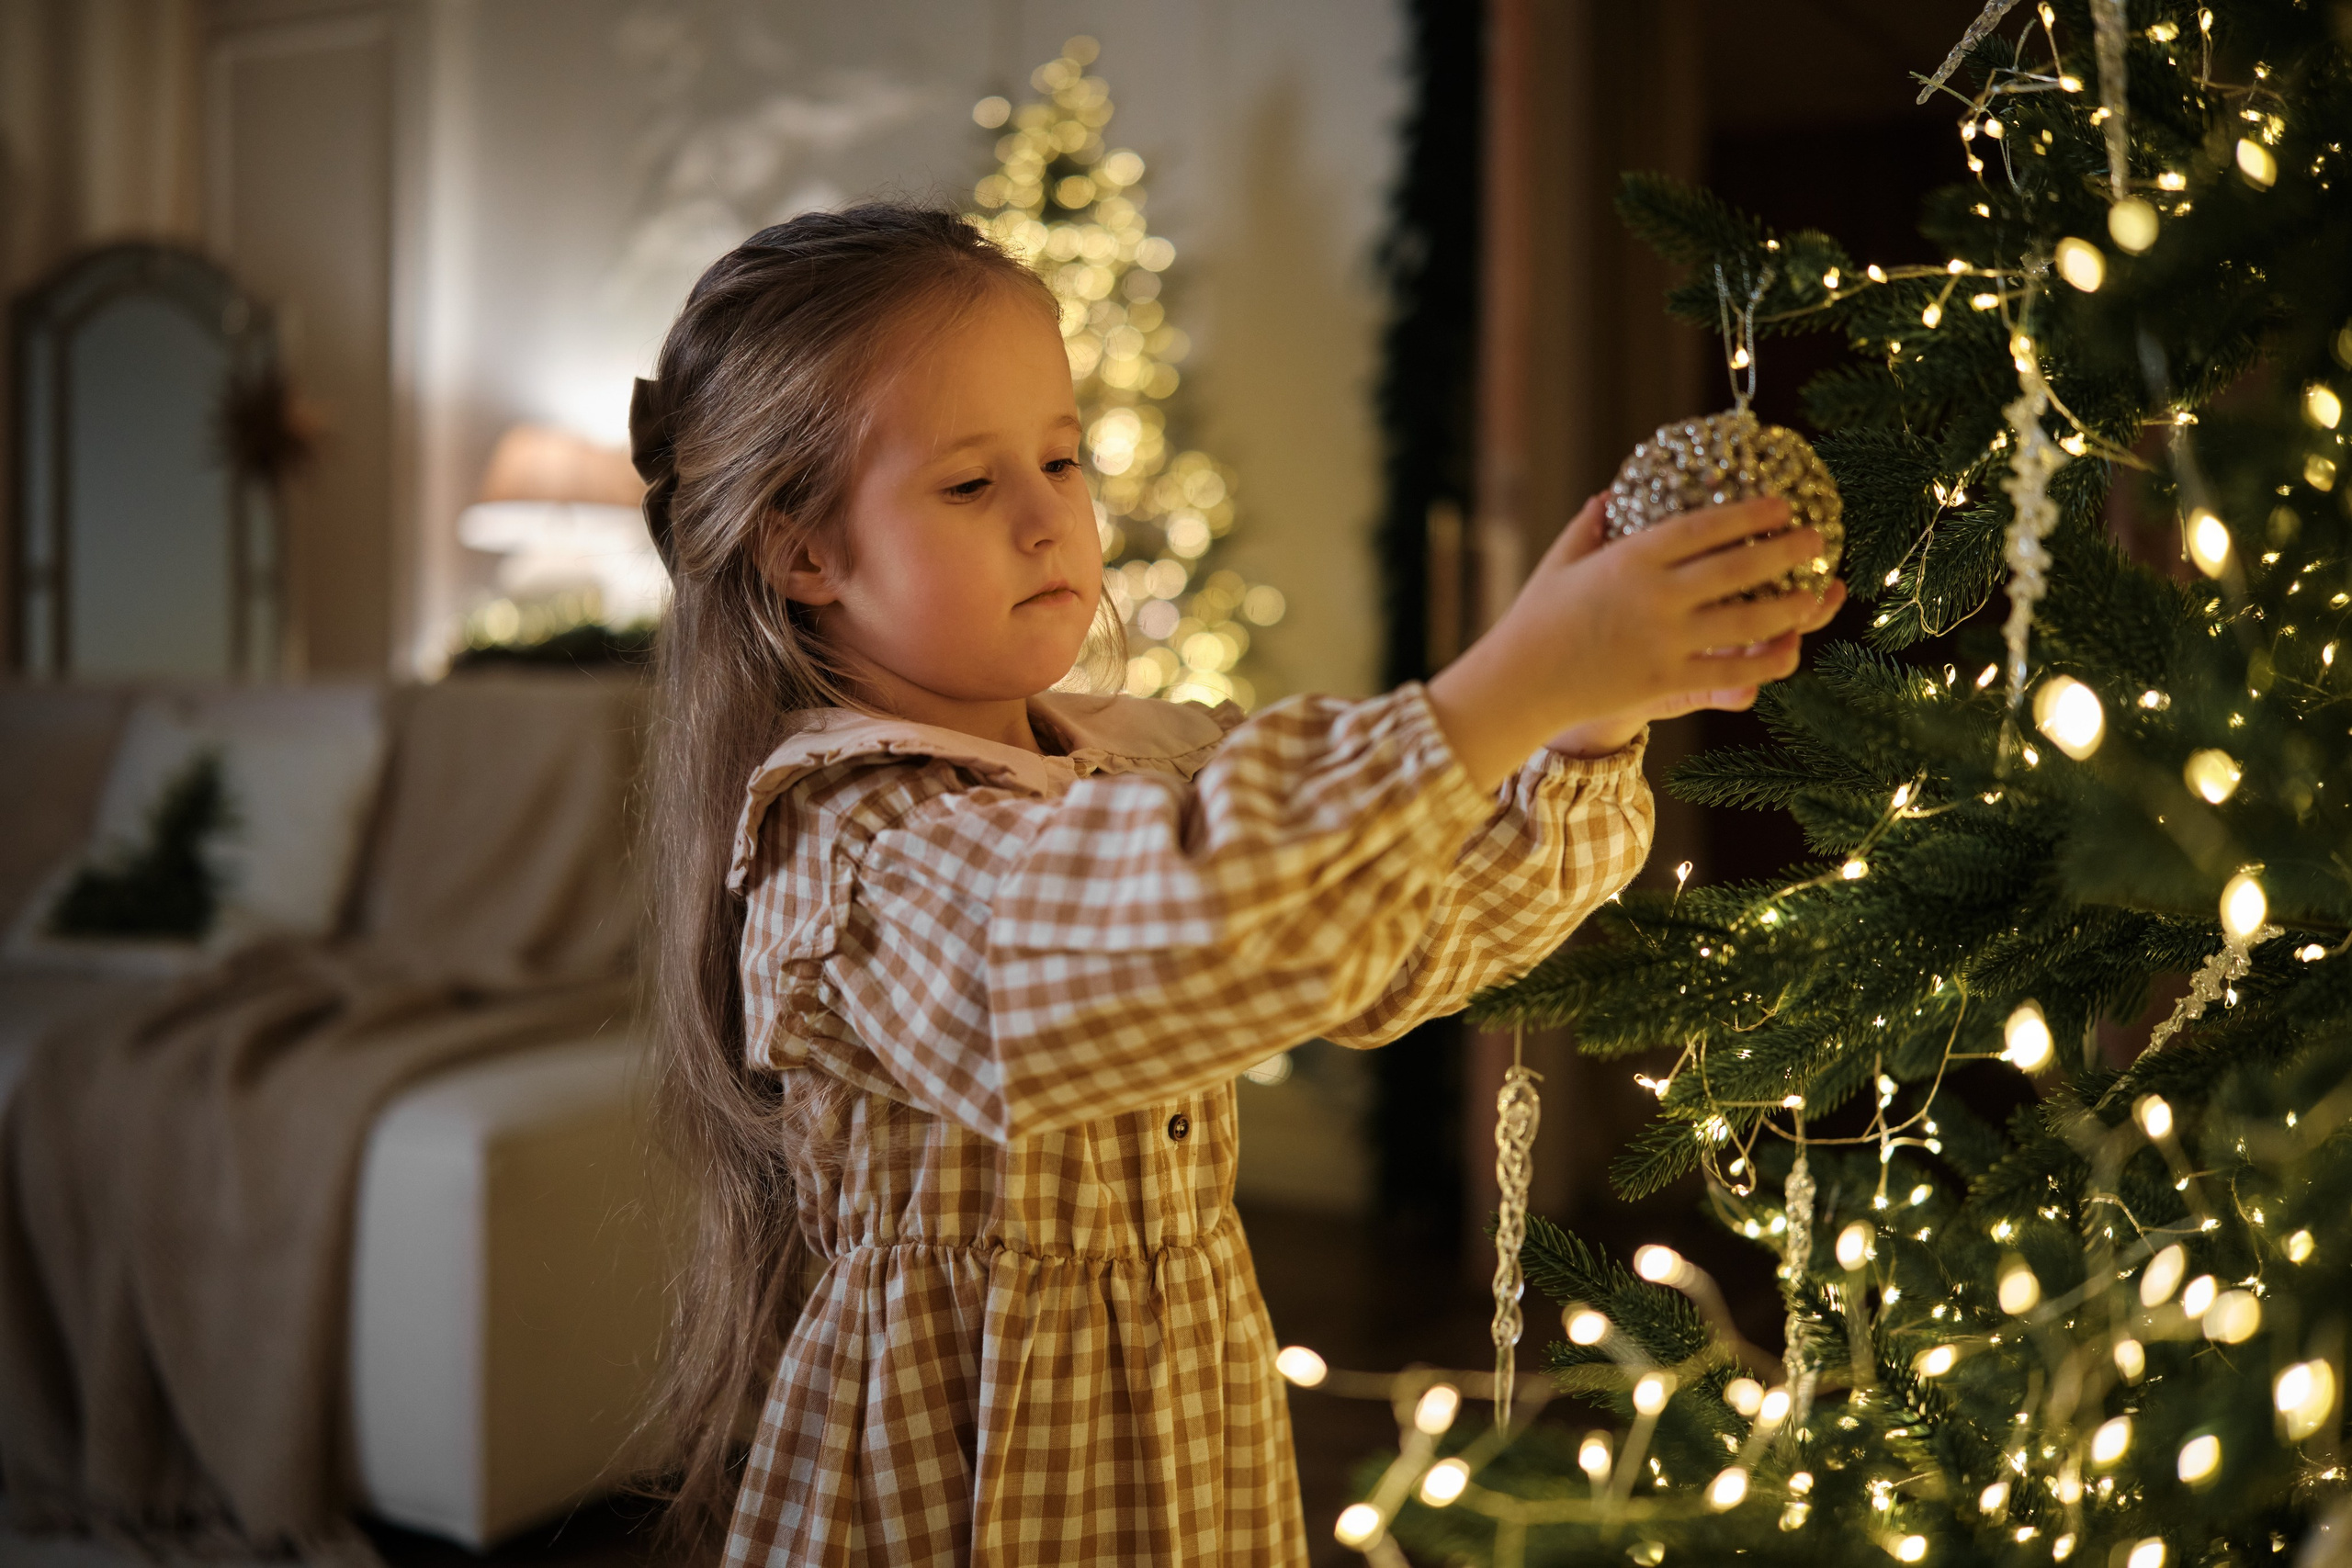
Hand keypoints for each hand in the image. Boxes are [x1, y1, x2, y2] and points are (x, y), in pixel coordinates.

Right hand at [1426, 492, 1844, 785]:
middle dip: (1787, 551)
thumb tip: (1607, 494)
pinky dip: (1768, 659)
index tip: (1780, 506)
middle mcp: (1656, 597)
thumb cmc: (1536, 619)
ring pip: (1749, 621)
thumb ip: (1587, 527)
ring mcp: (1666, 641)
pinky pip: (1733, 671)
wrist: (1520, 683)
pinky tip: (1789, 647)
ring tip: (1817, 593)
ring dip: (1792, 606)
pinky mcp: (1668, 680)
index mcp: (1631, 560)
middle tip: (1815, 539)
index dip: (1749, 515)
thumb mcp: (1558, 563)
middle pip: (1740, 569)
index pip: (1704, 528)